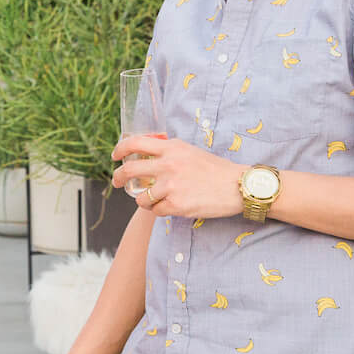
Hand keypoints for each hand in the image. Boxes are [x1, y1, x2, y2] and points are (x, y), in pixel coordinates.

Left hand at [111, 133, 243, 218]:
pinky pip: (156, 211)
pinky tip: (169, 207)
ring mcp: (171, 186)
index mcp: (171, 148)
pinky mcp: (177, 205)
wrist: (238, 186)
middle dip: (118, 178)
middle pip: (129, 171)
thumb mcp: (190, 151)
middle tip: (117, 182)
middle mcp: (168, 165)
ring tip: (153, 200)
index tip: (115, 156)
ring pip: (141, 198)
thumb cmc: (216, 169)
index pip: (134, 143)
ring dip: (143, 201)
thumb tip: (147, 153)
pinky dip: (159, 211)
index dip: (120, 149)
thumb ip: (169, 151)